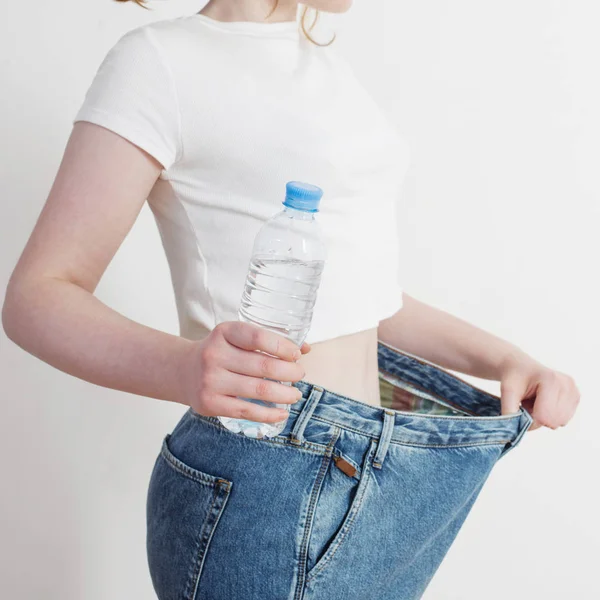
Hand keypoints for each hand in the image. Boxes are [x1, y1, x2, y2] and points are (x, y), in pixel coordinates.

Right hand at [179, 321, 310, 422]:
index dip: (283, 347)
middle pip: (263, 366)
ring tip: (295, 394)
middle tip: (300, 375)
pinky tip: (281, 413)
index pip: (259, 337)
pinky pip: (247, 411)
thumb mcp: (238, 337)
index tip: (297, 355)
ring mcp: (211, 380)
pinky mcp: (210, 403)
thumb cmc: (221, 352)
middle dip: (290, 372)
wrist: (183, 371)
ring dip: (285, 394)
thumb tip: (306, 348)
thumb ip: (269, 340)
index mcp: (225, 332)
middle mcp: (215, 354)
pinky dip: (269, 414)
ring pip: (259, 390)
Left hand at [499, 354, 580, 429]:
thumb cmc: (514, 377)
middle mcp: (567, 384)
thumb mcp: (507, 392)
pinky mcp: (576, 397)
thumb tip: (513, 431)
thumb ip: (510, 412)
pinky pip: (563, 419)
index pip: (545, 417)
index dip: (530, 419)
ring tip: (536, 402)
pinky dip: (551, 415)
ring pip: (560, 422)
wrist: (521, 367)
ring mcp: (574, 390)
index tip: (522, 407)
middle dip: (537, 418)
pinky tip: (544, 402)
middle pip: (554, 422)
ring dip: (544, 417)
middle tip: (529, 403)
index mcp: (551, 380)